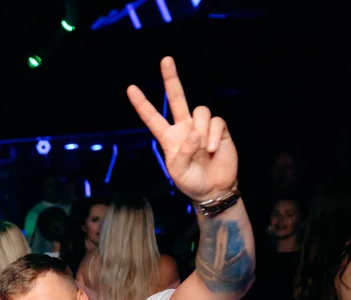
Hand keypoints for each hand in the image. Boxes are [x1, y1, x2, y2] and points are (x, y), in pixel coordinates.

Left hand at [127, 57, 236, 202]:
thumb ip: (181, 154)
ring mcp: (202, 127)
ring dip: (202, 130)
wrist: (214, 189)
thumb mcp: (178, 173)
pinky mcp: (219, 130)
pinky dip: (214, 135)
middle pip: (177, 99)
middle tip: (165, 60)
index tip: (131, 88)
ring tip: (204, 149)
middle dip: (171, 79)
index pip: (152, 118)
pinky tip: (213, 149)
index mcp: (169, 138)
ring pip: (200, 111)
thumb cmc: (192, 182)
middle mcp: (184, 128)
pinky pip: (216, 122)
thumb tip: (193, 133)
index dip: (142, 104)